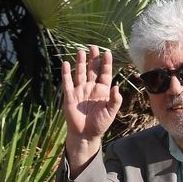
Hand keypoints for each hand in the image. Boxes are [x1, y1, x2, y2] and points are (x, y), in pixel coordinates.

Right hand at [62, 45, 121, 174]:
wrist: (85, 135)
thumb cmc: (100, 124)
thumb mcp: (111, 112)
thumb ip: (115, 99)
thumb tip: (116, 86)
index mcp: (102, 91)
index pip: (105, 74)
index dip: (106, 63)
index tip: (107, 53)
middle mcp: (91, 88)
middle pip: (92, 70)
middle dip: (93, 59)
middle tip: (93, 47)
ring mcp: (80, 91)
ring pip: (80, 73)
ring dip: (80, 62)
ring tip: (81, 51)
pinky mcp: (70, 96)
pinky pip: (67, 82)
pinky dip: (66, 73)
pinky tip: (66, 63)